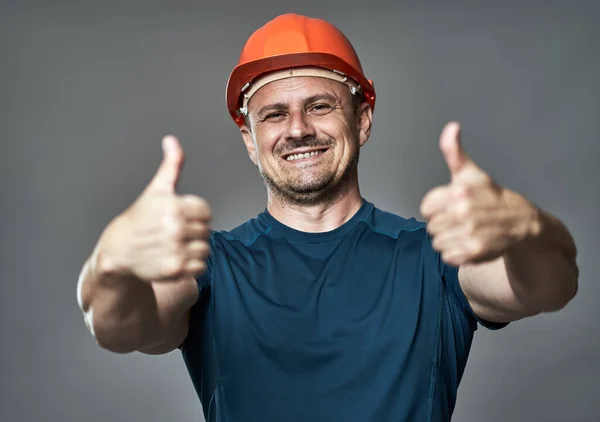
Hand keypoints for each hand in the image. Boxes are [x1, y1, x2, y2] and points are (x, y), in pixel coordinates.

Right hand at [98, 135, 211, 280]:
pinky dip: (192, 266)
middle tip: (173, 232)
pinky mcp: (176, 269)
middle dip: (193, 231)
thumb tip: (172, 140)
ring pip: (205, 249)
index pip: (206, 212)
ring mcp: (176, 249)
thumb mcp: (157, 189)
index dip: (195, 214)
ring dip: (194, 249)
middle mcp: (176, 227)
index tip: (179, 217)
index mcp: (175, 206)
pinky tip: (175, 258)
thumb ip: (171, 165)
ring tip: (174, 245)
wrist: (120, 249)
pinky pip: (201, 267)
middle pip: (206, 231)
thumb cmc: (141, 217)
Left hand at [420, 122, 537, 265]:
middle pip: (431, 227)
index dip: (436, 208)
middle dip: (443, 224)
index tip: (451, 206)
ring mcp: (469, 233)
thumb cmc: (491, 195)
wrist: (520, 221)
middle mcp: (463, 212)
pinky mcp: (474, 252)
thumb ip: (454, 152)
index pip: (426, 208)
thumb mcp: (471, 172)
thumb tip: (451, 128)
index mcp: (458, 192)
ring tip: (465, 231)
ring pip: (437, 243)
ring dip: (448, 240)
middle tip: (461, 219)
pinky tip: (469, 243)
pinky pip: (448, 257)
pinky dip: (456, 254)